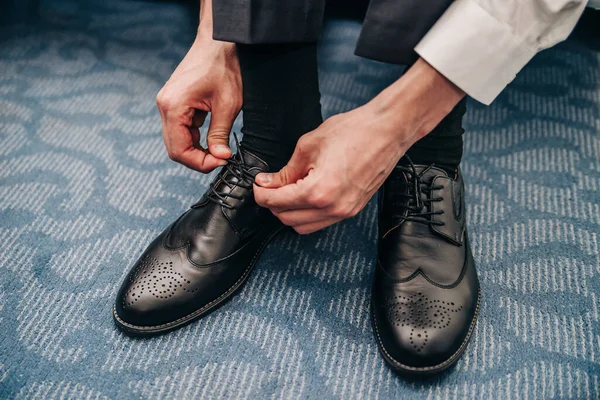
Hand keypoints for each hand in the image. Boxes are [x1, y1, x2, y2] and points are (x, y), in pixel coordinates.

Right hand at [156, 27, 240, 171]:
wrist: (219, 41)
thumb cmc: (223, 66)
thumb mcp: (228, 104)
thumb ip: (220, 133)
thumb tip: (220, 157)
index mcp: (173, 106)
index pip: (179, 150)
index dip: (200, 163)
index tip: (221, 162)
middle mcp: (165, 106)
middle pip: (175, 148)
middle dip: (198, 159)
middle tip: (221, 159)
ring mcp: (168, 104)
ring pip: (178, 140)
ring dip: (197, 149)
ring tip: (219, 149)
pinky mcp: (175, 102)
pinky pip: (181, 129)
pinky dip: (195, 138)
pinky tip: (212, 136)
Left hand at [253, 58, 464, 233]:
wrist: (387, 130)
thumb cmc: (353, 131)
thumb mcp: (309, 146)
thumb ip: (286, 170)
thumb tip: (268, 182)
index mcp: (319, 191)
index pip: (278, 202)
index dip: (261, 194)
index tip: (258, 184)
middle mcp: (333, 208)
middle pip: (287, 219)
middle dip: (273, 204)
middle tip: (269, 185)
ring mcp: (345, 212)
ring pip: (303, 226)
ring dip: (290, 212)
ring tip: (287, 190)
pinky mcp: (352, 210)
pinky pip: (321, 222)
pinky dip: (307, 214)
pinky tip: (305, 194)